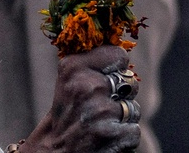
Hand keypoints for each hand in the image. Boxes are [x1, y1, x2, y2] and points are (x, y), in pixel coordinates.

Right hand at [22, 46, 140, 152]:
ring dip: (122, 118)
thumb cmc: (66, 113)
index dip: (114, 69)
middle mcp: (86, 86)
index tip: (102, 78)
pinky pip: (134, 130)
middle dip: (121, 95)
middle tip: (98, 107)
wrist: (54, 151)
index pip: (118, 54)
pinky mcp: (112, 134)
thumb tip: (121, 47)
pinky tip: (105, 137)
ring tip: (100, 123)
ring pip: (134, 108)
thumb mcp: (68, 80)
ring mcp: (100, 111)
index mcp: (73, 67)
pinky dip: (123, 137)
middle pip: (131, 82)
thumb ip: (91, 63)